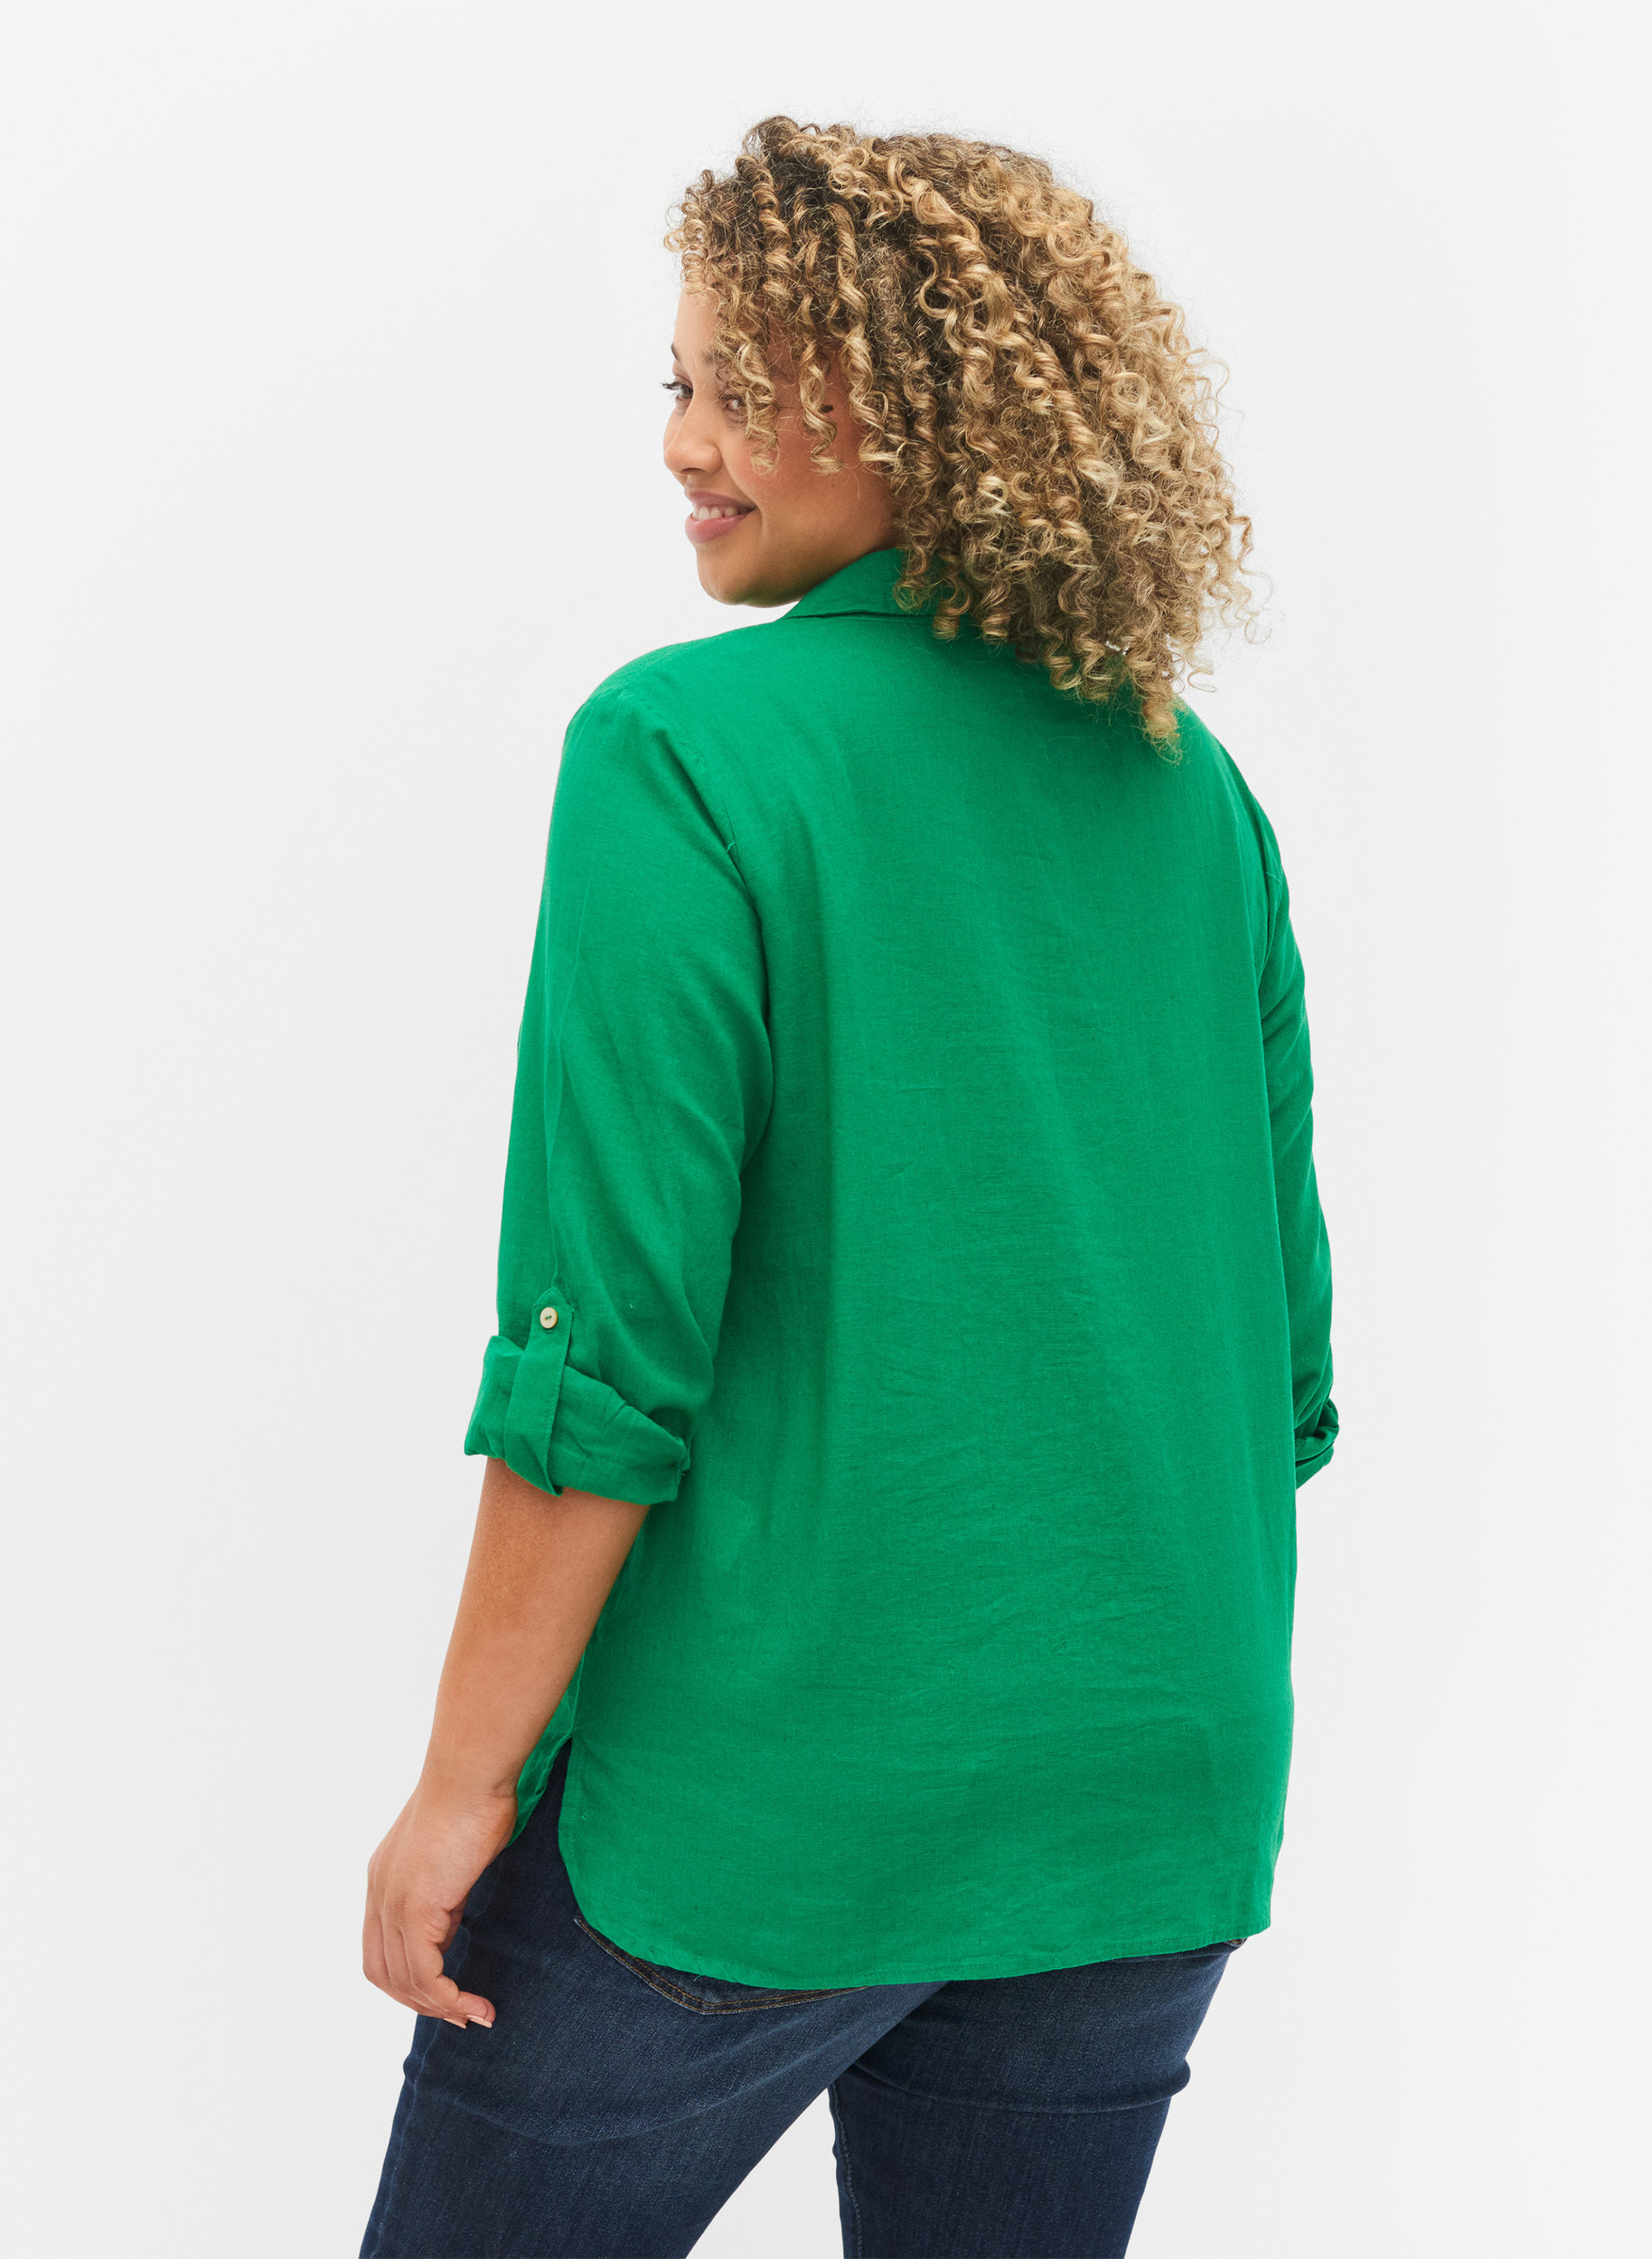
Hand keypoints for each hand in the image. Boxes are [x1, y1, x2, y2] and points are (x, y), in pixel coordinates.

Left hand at [363, 1777, 516, 2027]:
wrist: (471, 1773)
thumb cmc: (474, 1797)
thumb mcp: (455, 1852)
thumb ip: (446, 1885)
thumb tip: (454, 1912)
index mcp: (384, 1878)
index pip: (382, 1948)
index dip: (409, 1980)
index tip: (447, 1992)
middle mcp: (379, 1894)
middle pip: (383, 1973)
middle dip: (421, 2002)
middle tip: (462, 2015)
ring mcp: (393, 1903)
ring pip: (404, 1980)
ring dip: (439, 2007)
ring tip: (476, 2014)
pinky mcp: (414, 1910)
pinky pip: (425, 1974)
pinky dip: (448, 1997)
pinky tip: (474, 2003)